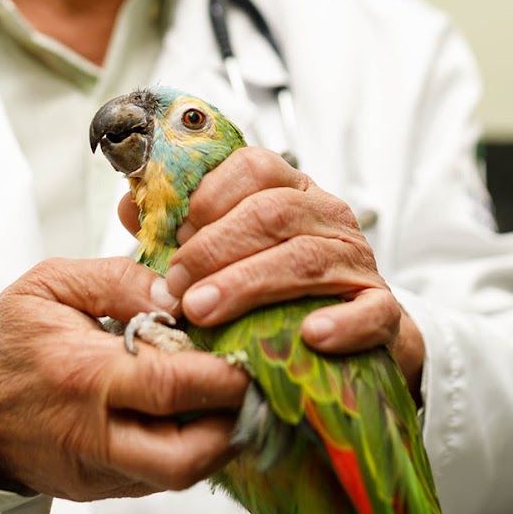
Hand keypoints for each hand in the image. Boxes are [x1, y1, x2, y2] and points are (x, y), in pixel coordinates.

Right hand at [0, 257, 249, 500]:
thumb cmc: (8, 339)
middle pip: (185, 455)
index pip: (171, 386)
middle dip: (234, 424)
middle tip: (253, 386)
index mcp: (83, 375)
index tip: (252, 353)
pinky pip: (157, 480)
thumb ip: (120, 280)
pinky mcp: (96, 490)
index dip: (223, 375)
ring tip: (230, 401)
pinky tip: (197, 418)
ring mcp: (95, 471)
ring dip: (217, 442)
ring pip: (178, 477)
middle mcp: (91, 434)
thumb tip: (178, 293)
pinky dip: (187, 451)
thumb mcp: (52, 284)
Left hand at [117, 147, 425, 388]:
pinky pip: (370, 312)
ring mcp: (358, 264)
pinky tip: (310, 336)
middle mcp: (328, 219)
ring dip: (249, 283)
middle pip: (274, 212)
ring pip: (307, 258)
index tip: (174, 234)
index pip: (256, 167)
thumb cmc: (277, 295)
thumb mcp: (229, 257)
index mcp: (292, 193)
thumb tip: (130, 206)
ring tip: (204, 311)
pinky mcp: (383, 312)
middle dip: (215, 247)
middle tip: (174, 286)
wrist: (350, 346)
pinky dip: (341, 323)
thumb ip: (182, 231)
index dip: (210, 195)